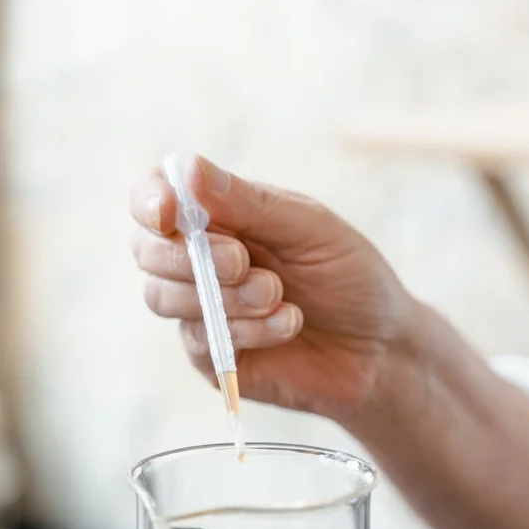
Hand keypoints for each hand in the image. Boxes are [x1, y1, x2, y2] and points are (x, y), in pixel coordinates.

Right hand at [131, 156, 412, 424]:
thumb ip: (247, 202)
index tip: (169, 211)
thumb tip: (183, 170)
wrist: (381, 348)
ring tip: (278, 295)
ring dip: (222, 295)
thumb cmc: (349, 277)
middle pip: (146, 250)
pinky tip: (288, 325)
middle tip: (243, 262)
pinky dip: (246, 329)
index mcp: (219, 217)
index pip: (156, 198)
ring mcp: (201, 311)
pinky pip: (200, 340)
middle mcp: (199, 261)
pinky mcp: (212, 357)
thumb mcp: (308, 228)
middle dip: (189, 255)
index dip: (151, 201)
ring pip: (162, 296)